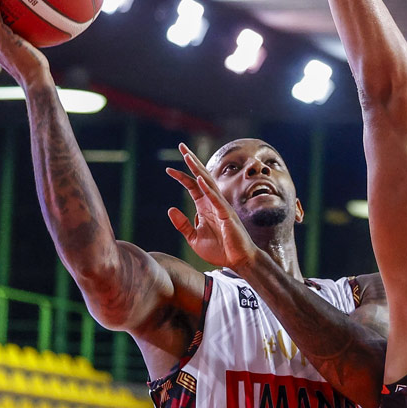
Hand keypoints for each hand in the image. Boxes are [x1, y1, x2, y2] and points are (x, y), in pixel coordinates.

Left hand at [166, 144, 259, 271]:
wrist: (237, 261)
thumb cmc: (220, 250)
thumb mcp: (194, 238)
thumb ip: (183, 225)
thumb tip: (171, 209)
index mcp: (205, 206)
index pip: (192, 186)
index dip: (181, 176)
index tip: (168, 169)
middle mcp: (213, 202)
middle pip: (201, 177)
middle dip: (191, 161)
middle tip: (181, 146)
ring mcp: (221, 207)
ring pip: (208, 183)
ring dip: (198, 169)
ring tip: (188, 156)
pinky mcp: (227, 215)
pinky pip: (216, 199)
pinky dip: (208, 189)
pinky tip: (200, 179)